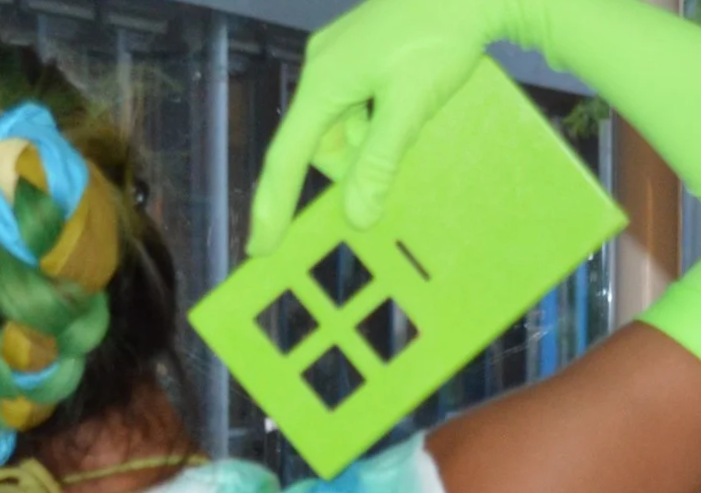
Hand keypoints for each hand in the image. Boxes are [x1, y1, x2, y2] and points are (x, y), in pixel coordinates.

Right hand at [247, 0, 507, 255]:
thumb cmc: (440, 37)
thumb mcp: (410, 106)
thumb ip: (379, 163)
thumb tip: (356, 218)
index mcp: (323, 82)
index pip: (287, 157)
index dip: (272, 207)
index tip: (260, 248)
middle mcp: (321, 67)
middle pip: (321, 144)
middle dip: (355, 162)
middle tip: (401, 148)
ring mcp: (342, 55)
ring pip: (344, 126)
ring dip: (373, 140)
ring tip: (414, 117)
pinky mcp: (363, 50)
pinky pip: (360, 104)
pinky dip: (381, 119)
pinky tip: (412, 103)